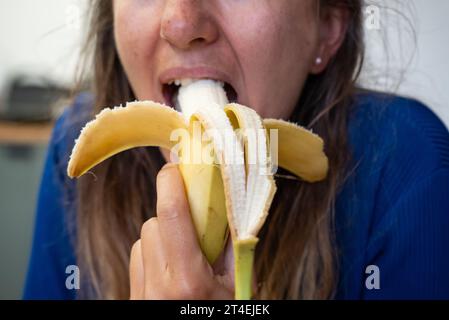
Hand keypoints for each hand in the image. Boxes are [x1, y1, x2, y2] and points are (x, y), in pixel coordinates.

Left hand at [129, 163, 233, 298]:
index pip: (172, 215)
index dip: (171, 182)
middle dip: (172, 217)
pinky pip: (136, 259)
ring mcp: (141, 294)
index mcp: (189, 281)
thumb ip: (234, 248)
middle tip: (194, 229)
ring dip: (162, 237)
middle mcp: (158, 287)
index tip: (175, 167)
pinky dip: (152, 255)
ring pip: (142, 240)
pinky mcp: (132, 297)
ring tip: (183, 257)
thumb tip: (228, 206)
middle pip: (153, 225)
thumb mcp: (237, 287)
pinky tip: (170, 271)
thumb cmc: (222, 317)